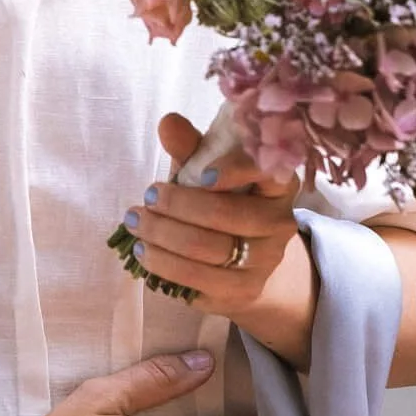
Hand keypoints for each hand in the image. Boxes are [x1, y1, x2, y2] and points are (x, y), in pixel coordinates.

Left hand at [118, 114, 314, 364]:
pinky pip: (198, 281)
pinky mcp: (242, 292)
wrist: (246, 262)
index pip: (267, 172)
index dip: (236, 171)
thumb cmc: (224, 202)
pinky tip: (143, 252)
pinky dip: (164, 265)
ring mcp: (264, 262)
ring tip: (136, 223)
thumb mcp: (209, 171)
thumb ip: (192, 148)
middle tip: (147, 198)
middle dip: (178, 205)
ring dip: (164, 235)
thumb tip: (168, 123)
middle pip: (227, 215)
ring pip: (209, 249)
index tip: (203, 175)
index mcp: (277, 184)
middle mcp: (279, 223)